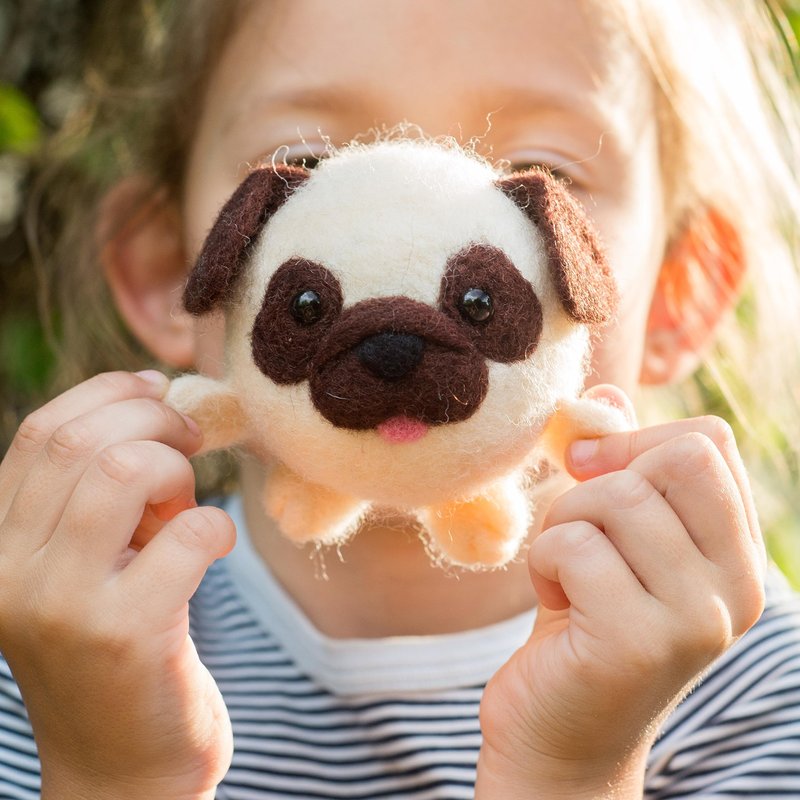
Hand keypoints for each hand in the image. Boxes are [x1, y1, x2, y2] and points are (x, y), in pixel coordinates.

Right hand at [0, 371, 235, 799]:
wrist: (123, 771)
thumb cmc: (119, 650)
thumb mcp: (87, 563)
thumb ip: (99, 494)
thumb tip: (157, 399)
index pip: (42, 433)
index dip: (109, 393)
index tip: (157, 388)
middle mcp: (11, 572)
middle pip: (86, 442)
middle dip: (157, 421)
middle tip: (193, 443)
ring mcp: (63, 604)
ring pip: (128, 471)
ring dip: (180, 472)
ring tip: (187, 509)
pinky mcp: (125, 633)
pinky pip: (189, 533)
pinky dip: (214, 527)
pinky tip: (212, 550)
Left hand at [476, 386, 766, 798]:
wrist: (558, 733)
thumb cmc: (580, 623)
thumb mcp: (606, 537)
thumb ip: (615, 466)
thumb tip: (604, 393)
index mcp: (735, 554)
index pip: (708, 443)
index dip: (633, 439)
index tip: (585, 468)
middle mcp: (736, 588)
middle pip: (675, 458)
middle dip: (599, 481)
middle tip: (573, 529)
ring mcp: (695, 618)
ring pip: (615, 498)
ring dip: (562, 525)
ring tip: (562, 573)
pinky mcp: (638, 643)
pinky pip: (574, 545)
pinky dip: (544, 561)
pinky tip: (554, 602)